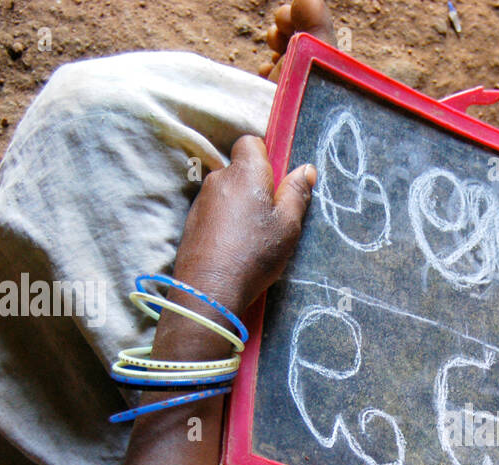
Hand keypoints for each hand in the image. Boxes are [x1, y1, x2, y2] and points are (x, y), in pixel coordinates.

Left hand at [158, 135, 314, 357]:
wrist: (210, 288)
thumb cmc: (255, 253)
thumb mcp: (288, 226)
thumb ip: (297, 193)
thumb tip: (306, 169)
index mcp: (245, 172)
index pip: (250, 143)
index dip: (265, 157)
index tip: (277, 182)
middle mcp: (219, 178)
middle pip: (240, 170)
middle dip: (255, 186)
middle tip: (271, 216)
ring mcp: (202, 199)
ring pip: (227, 192)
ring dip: (240, 206)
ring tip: (252, 237)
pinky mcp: (192, 220)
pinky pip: (215, 210)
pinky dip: (226, 221)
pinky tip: (234, 246)